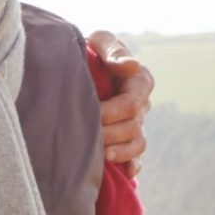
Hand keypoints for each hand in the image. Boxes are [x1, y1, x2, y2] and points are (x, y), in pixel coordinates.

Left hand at [87, 29, 153, 176]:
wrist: (75, 67)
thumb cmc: (89, 50)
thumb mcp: (100, 42)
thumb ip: (113, 51)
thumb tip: (131, 66)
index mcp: (137, 81)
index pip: (134, 100)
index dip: (114, 110)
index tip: (93, 112)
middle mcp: (140, 104)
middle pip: (134, 125)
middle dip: (111, 131)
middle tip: (87, 135)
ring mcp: (134, 124)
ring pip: (138, 143)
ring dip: (121, 151)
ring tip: (102, 155)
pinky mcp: (125, 140)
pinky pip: (136, 158)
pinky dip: (132, 165)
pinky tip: (125, 173)